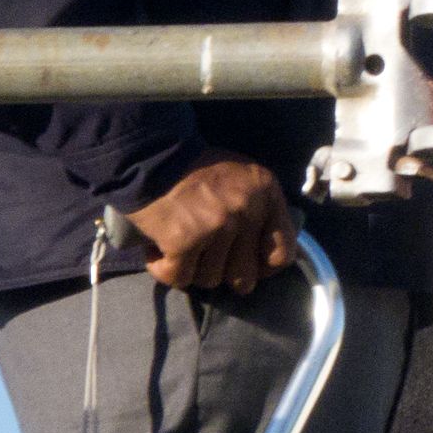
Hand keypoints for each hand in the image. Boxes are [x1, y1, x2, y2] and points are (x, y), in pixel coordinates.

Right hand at [125, 153, 297, 294]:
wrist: (150, 152)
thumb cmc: (196, 168)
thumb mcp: (243, 179)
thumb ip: (259, 212)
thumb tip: (267, 261)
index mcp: (266, 193)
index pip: (282, 254)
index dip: (263, 269)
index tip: (244, 265)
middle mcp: (247, 210)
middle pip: (244, 277)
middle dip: (222, 272)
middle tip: (205, 257)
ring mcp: (217, 226)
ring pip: (210, 279)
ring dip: (191, 269)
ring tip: (180, 246)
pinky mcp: (184, 240)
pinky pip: (179, 278)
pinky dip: (164, 270)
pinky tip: (158, 252)